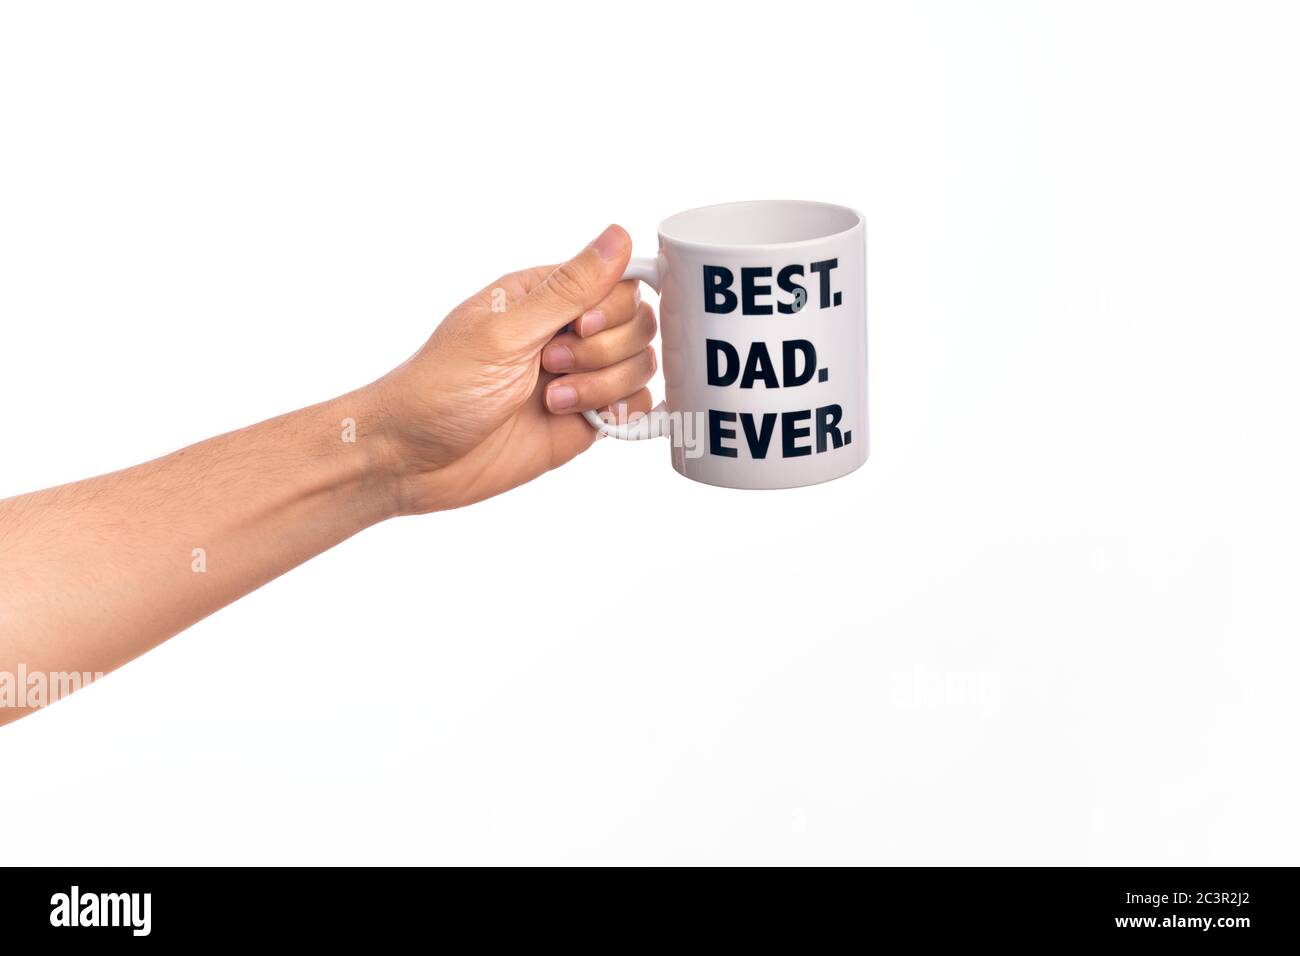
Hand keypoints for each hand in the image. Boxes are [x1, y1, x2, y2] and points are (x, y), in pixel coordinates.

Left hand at [368, 224, 657, 512]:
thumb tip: (617, 236)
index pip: (617, 282)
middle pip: (637, 324)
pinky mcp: (583, 418)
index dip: (612, 308)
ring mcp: (578, 376)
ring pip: (639, 365)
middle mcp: (566, 333)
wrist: (413, 460)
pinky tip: (580, 417)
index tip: (580, 328)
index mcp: (544, 297)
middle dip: (603, 351)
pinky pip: (634, 406)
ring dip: (603, 385)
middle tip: (549, 366)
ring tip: (552, 399)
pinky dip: (619, 412)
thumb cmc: (440, 389)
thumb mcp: (505, 332)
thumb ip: (568, 289)